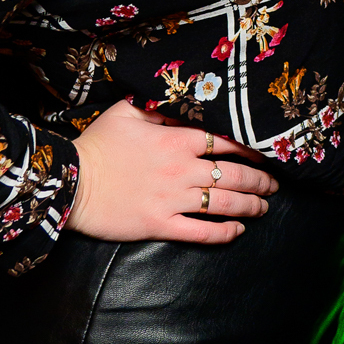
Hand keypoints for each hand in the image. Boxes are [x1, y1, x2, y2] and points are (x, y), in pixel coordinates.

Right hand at [69, 99, 277, 243]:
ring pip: (225, 204)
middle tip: (273, 186)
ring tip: (264, 208)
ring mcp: (173, 199)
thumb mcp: (126, 113)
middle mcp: (182, 170)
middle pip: (234, 175)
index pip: (224, 142)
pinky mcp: (161, 225)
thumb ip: (158, 111)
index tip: (264, 156)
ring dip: (251, 206)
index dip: (249, 150)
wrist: (70, 182)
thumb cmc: (96, 145)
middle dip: (260, 181)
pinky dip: (224, 232)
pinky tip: (237, 231)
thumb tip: (179, 110)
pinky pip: (201, 232)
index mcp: (175, 140)